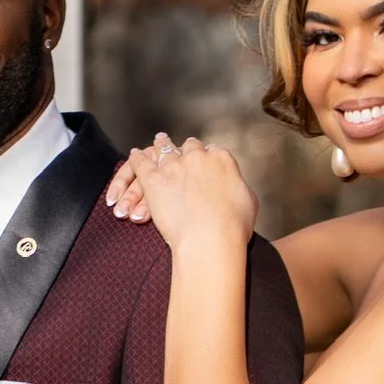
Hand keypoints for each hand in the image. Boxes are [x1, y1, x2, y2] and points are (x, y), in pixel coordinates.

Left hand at [107, 134, 258, 252]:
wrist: (210, 239)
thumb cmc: (233, 227)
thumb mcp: (248, 203)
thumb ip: (239, 188)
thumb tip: (236, 187)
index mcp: (222, 160)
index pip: (213, 152)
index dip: (208, 159)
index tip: (206, 165)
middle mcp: (198, 157)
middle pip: (189, 147)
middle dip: (186, 151)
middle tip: (182, 155)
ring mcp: (174, 166)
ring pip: (164, 148)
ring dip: (161, 146)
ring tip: (157, 144)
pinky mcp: (154, 180)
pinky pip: (141, 162)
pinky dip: (137, 158)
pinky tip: (135, 155)